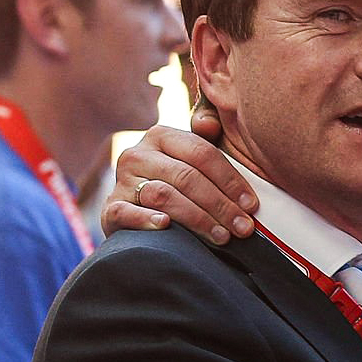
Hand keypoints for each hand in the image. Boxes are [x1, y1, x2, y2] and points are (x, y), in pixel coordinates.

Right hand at [103, 103, 258, 245]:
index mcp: (162, 136)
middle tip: (243, 228)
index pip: (202, 153)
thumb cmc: (179, 186)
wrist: (139, 213)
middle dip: (220, 205)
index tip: (251, 205)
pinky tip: (165, 225)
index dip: (230, 180)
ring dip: (197, 218)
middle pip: (186, 177)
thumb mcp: (195, 161)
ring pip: (163, 195)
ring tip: (222, 236)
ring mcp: (120, 180)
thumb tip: (209, 124)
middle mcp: (138, 154)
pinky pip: (125, 212)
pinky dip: (145, 219)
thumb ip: (208, 140)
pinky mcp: (109, 208)